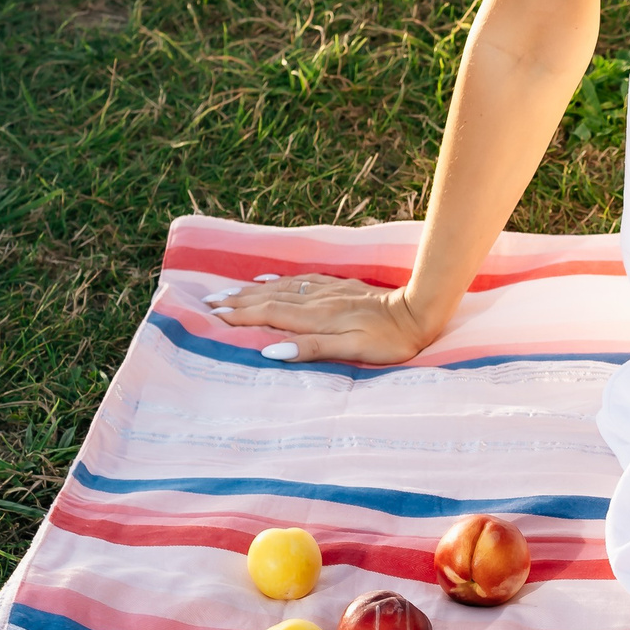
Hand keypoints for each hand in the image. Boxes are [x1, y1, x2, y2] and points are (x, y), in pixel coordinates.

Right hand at [208, 275, 439, 364]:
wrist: (422, 311)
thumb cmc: (391, 340)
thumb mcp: (354, 350)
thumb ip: (313, 349)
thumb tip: (271, 349)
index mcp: (318, 318)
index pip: (269, 315)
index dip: (240, 316)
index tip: (212, 316)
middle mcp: (319, 300)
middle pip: (270, 299)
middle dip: (238, 301)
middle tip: (207, 302)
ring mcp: (331, 291)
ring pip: (283, 288)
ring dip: (253, 291)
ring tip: (228, 292)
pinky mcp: (343, 286)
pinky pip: (303, 279)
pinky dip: (281, 280)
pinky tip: (269, 279)